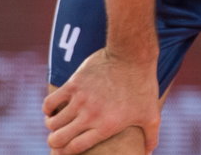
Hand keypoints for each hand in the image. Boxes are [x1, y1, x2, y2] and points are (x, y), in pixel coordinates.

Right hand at [43, 48, 159, 154]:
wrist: (133, 55)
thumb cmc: (143, 84)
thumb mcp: (151, 113)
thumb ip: (151, 136)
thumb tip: (149, 153)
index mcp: (106, 127)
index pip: (73, 149)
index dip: (65, 154)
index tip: (64, 151)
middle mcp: (90, 116)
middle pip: (58, 139)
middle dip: (55, 143)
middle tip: (59, 138)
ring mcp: (80, 99)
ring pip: (52, 123)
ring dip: (52, 125)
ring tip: (58, 122)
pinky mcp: (74, 83)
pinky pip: (50, 103)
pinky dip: (48, 109)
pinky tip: (54, 108)